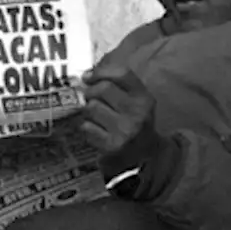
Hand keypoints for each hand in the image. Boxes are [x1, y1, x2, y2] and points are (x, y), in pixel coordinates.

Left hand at [79, 64, 161, 178]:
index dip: (100, 71)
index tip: (88, 76)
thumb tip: (86, 74)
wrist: (143, 158)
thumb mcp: (135, 101)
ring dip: (87, 111)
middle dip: (90, 92)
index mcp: (144, 98)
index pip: (122, 73)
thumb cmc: (133, 123)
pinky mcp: (111, 145)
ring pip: (91, 107)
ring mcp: (125, 130)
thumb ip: (117, 84)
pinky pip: (86, 126)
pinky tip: (96, 130)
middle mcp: (137, 112)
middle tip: (90, 98)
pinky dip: (87, 127)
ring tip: (95, 116)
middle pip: (102, 88)